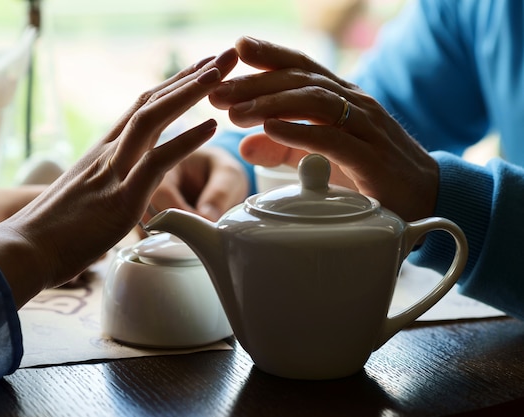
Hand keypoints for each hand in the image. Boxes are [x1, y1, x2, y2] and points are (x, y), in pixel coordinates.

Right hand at [0, 49, 238, 306]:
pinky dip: (185, 140)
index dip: (171, 87)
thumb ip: (105, 186)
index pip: (140, 108)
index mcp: (101, 152)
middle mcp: (108, 152)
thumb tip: (119, 195)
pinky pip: (156, 160)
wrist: (23, 250)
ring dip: (189, 92)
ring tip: (220, 72)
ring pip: (152, 118)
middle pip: (151, 101)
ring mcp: (113, 171)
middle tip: (222, 55)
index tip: (198, 71)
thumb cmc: (51, 232)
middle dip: (189, 76)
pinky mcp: (121, 197)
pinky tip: (210, 125)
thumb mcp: (84, 198)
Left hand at [209, 36, 438, 221]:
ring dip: (270, 104)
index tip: (235, 48)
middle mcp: (355, 103)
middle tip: (217, 91)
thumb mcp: (321, 158)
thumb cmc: (373, 174)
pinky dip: (299, 131)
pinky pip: (332, 138)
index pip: (303, 67)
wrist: (428, 198)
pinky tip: (271, 128)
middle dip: (255, 83)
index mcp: (343, 98)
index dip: (270, 55)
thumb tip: (246, 146)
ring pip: (314, 101)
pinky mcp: (371, 158)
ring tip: (235, 112)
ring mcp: (366, 127)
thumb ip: (286, 150)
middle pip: (300, 79)